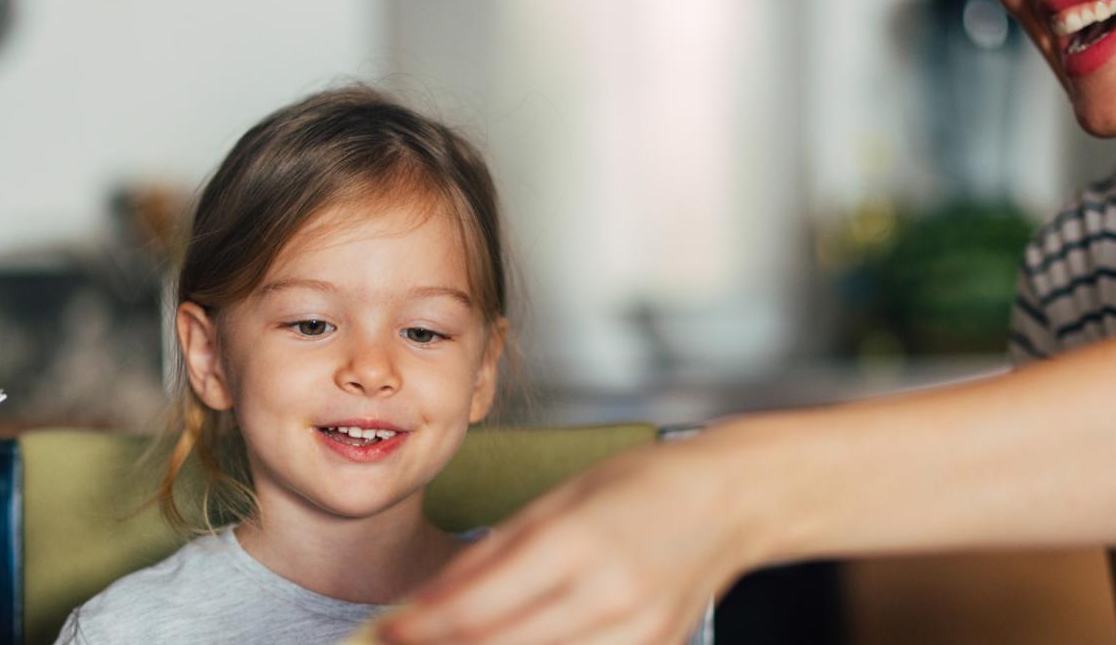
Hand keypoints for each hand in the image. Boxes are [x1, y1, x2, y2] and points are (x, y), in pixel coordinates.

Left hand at [381, 439, 755, 644]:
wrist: (731, 502)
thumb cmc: (645, 484)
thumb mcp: (560, 498)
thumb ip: (494, 552)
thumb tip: (429, 599)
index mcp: (579, 543)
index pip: (478, 606)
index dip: (420, 628)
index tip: (384, 633)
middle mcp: (609, 597)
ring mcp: (634, 636)